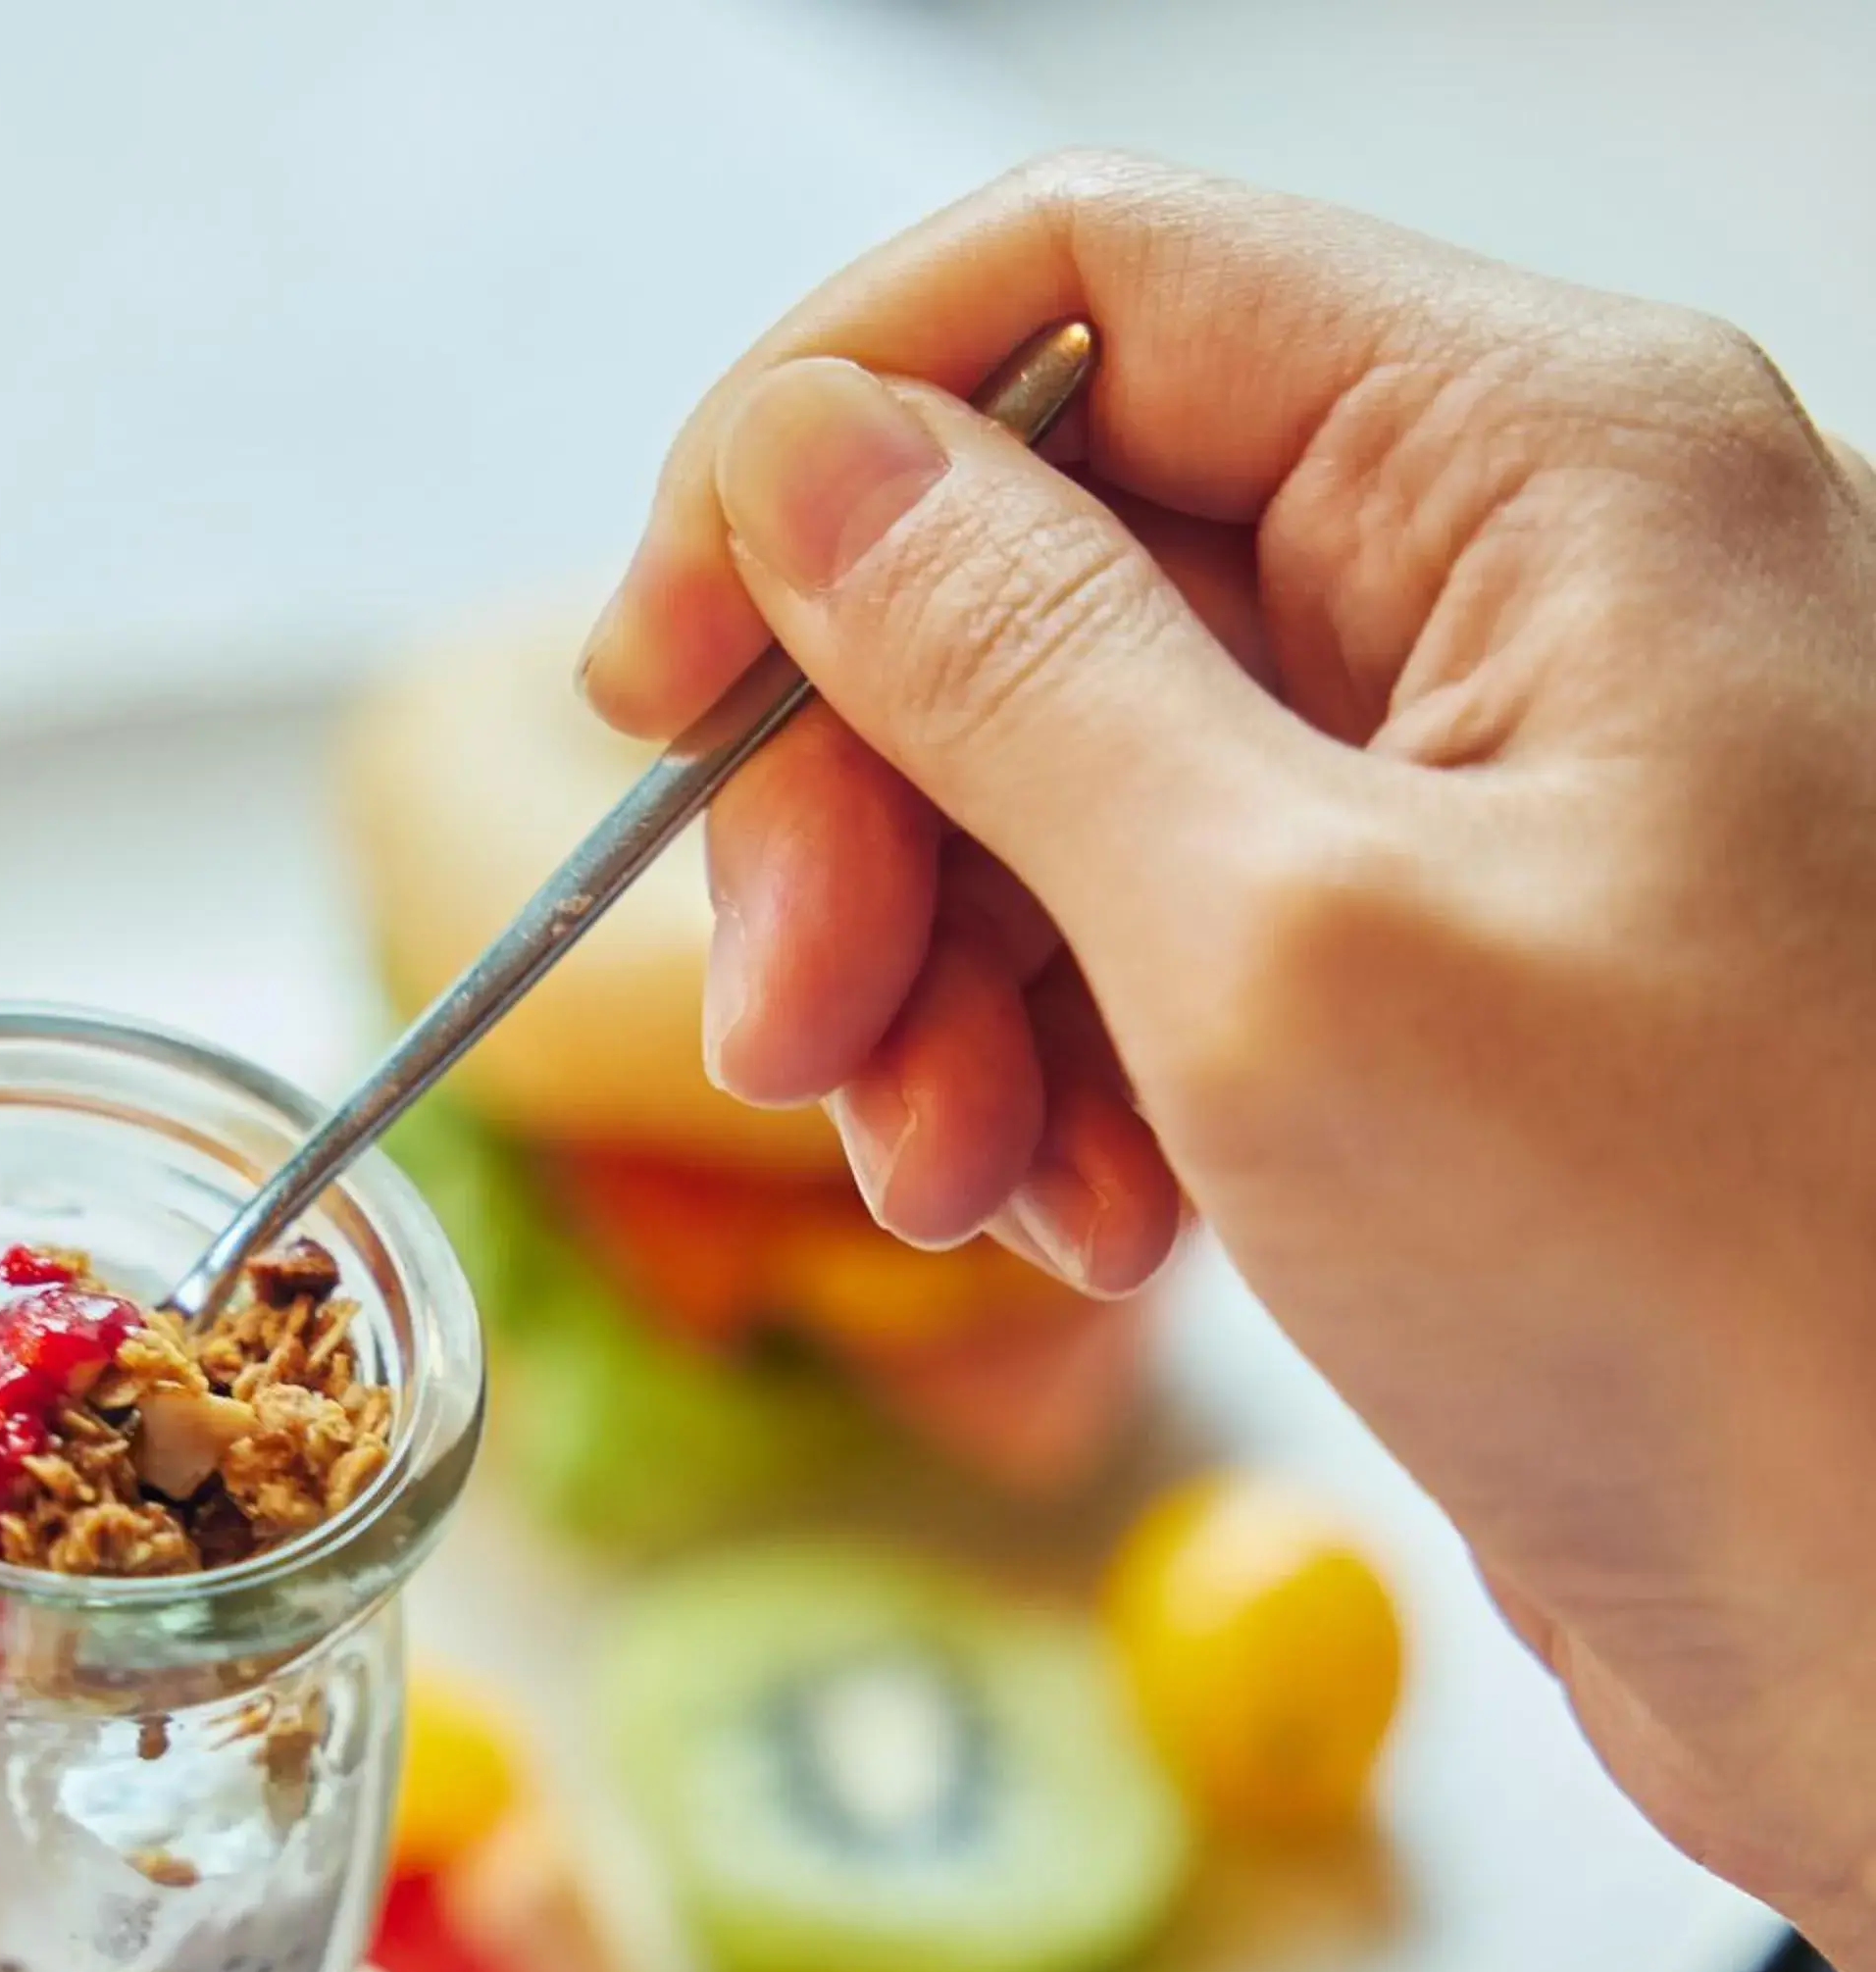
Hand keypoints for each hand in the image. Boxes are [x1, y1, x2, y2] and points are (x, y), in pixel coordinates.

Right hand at [579, 154, 1875, 1971]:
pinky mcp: (1434, 990)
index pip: (1078, 286)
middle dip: (866, 807)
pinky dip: (1059, 1085)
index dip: (812, 456)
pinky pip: (1149, 954)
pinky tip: (1096, 1230)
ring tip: (954, 1183)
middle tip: (787, 1033)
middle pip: (1041, 566)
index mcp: (1537, 465)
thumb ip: (1014, 668)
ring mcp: (1474, 798)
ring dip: (941, 983)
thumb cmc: (1720, 1288)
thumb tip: (801, 466)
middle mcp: (1510, 589)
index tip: (648, 687)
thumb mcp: (1280, 949)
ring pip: (1067, 787)